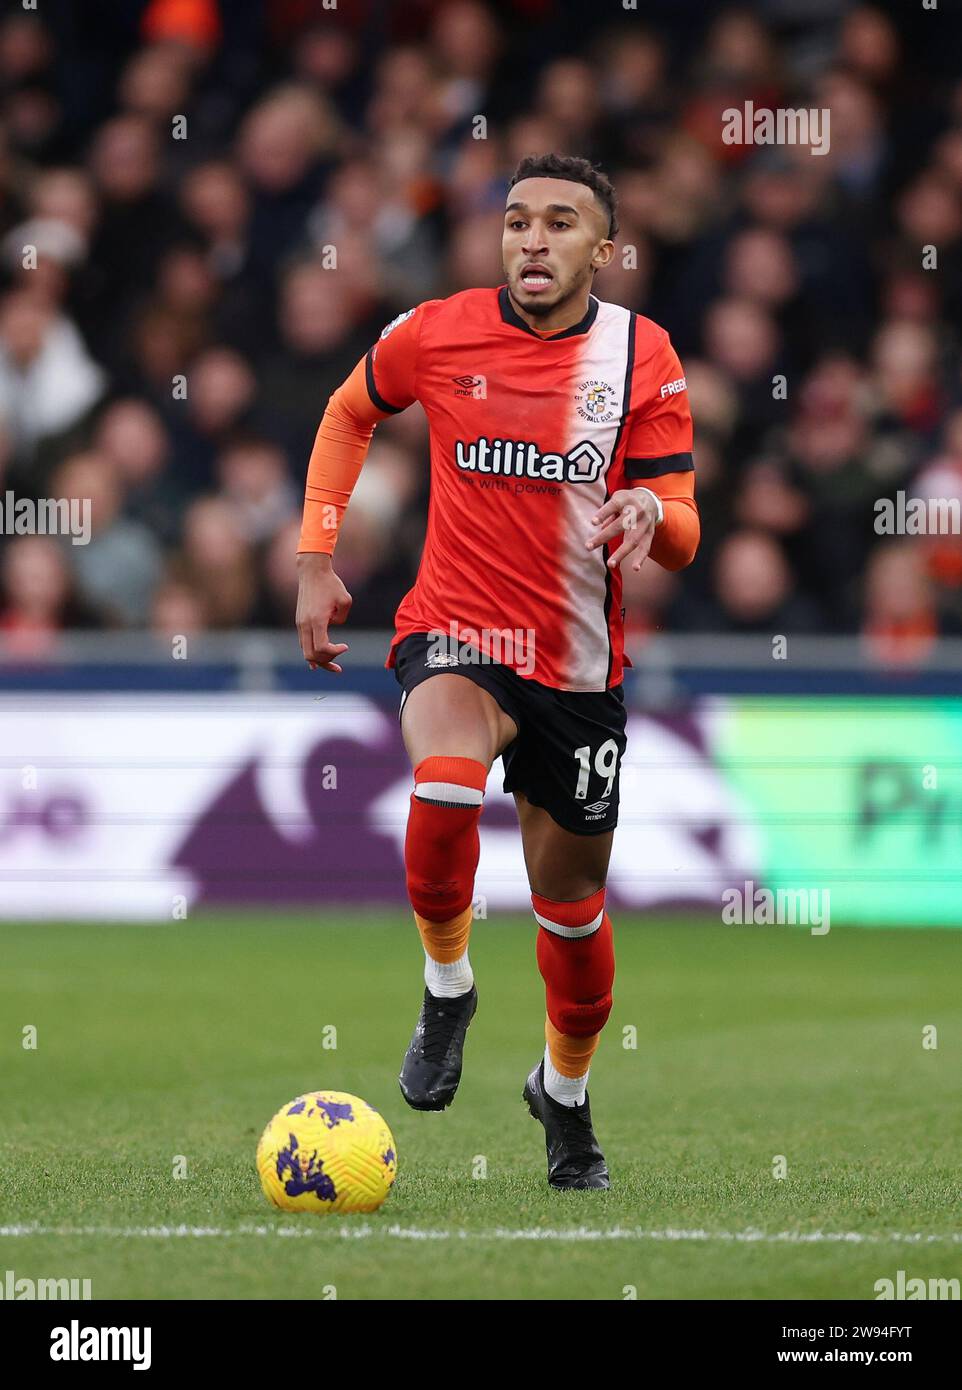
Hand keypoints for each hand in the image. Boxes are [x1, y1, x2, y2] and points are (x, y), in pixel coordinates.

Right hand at [295, 552, 352, 671]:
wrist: (312, 571)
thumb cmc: (331, 584)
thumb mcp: (345, 600)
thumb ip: (342, 618)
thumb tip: (334, 626)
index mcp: (316, 620)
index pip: (321, 648)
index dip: (334, 653)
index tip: (345, 646)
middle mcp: (305, 624)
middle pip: (311, 655)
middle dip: (326, 663)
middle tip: (339, 667)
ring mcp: (300, 624)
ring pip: (305, 652)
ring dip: (319, 660)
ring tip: (332, 667)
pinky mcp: (299, 621)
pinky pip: (303, 644)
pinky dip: (311, 653)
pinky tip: (317, 662)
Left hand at [586, 488, 659, 571]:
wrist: (650, 500)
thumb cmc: (627, 501)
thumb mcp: (617, 499)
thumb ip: (607, 513)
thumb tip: (599, 527)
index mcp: (625, 500)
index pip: (613, 506)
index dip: (603, 514)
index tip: (593, 522)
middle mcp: (636, 511)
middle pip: (619, 526)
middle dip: (604, 537)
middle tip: (589, 547)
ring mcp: (644, 523)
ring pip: (633, 540)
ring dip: (621, 553)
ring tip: (610, 564)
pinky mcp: (650, 533)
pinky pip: (645, 547)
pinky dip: (640, 558)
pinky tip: (635, 568)